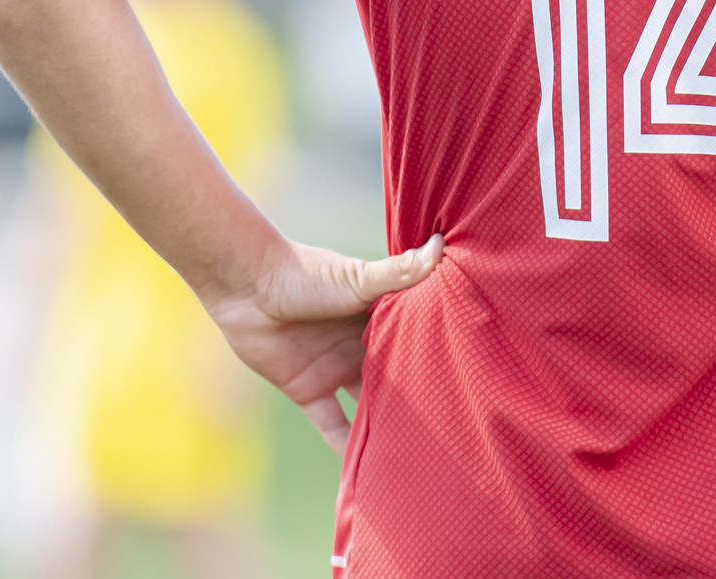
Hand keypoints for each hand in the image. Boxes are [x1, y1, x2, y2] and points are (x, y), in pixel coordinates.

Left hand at [200, 234, 443, 453]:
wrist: (248, 286)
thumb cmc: (306, 273)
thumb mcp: (358, 277)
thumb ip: (399, 272)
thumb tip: (442, 245)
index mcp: (378, 315)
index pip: (414, 339)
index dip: (436, 355)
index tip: (467, 377)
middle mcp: (361, 345)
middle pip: (395, 376)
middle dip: (417, 397)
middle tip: (452, 426)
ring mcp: (336, 369)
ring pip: (369, 404)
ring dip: (387, 424)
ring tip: (419, 452)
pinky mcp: (309, 391)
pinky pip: (333, 425)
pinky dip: (347, 447)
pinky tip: (369, 471)